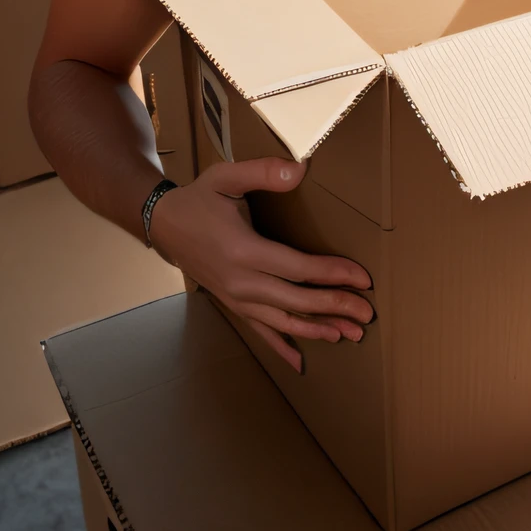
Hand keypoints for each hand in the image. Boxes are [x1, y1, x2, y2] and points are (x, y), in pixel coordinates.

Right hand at [148, 157, 372, 372]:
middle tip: (367, 313)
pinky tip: (300, 362)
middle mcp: (241, 281)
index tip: (363, 279)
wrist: (163, 224)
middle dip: (335, 307)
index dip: (333, 274)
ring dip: (318, 330)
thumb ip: (263, 172)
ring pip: (283, 320)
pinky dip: (281, 346)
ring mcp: (236, 297)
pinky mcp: (233, 304)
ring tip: (350, 335)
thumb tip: (300, 169)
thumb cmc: (199, 198)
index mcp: (244, 250)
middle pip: (297, 300)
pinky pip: (260, 330)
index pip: (299, 268)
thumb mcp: (227, 177)